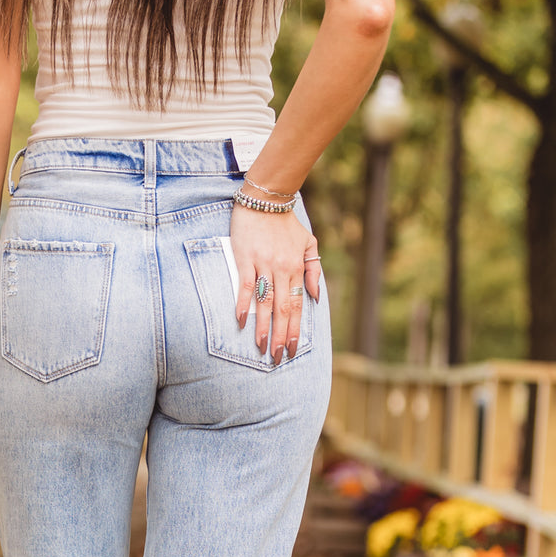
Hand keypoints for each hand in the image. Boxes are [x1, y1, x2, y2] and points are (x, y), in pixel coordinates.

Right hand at [229, 206, 320, 361]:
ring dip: (263, 327)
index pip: (298, 305)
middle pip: (282, 309)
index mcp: (297, 267)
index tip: (292, 349)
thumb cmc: (286, 223)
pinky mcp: (245, 259)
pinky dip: (243, 304)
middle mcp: (282, 269)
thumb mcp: (308, 243)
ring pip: (265, 302)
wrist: (266, 199)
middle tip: (278, 357)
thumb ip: (313, 269)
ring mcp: (263, 264)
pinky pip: (245, 286)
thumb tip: (314, 296)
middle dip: (281, 336)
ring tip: (262, 347)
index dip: (295, 329)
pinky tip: (241, 322)